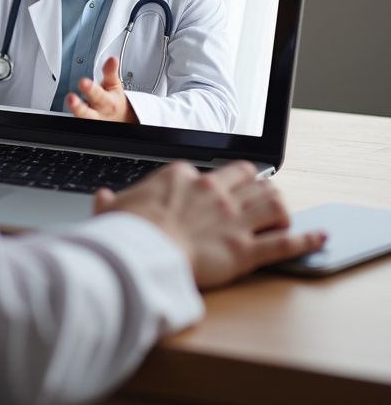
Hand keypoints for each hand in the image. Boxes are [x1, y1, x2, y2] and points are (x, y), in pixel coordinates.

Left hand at [66, 57, 136, 122]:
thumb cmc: (113, 100)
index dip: (90, 89)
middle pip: (87, 112)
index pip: (98, 95)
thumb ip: (110, 72)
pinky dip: (71, 119)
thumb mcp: (113, 85)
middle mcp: (98, 113)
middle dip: (78, 106)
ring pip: (81, 119)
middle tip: (70, 98)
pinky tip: (64, 113)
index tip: (83, 82)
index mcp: (107, 102)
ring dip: (73, 112)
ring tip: (67, 103)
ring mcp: (90, 121)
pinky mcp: (85, 124)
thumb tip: (112, 59)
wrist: (120, 119)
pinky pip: (76, 123)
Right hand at [94, 160, 326, 288]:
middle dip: (258, 184)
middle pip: (249, 178)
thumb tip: (102, 198)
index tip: (217, 192)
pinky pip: (285, 242)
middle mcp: (213, 191)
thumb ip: (111, 201)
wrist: (141, 252)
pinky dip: (306, 240)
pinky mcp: (245, 250)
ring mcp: (232, 219)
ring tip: (284, 213)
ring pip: (273, 201)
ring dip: (282, 206)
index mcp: (182, 177)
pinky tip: (320, 238)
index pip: (211, 171)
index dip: (219, 182)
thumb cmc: (126, 230)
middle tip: (260, 194)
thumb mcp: (113, 208)